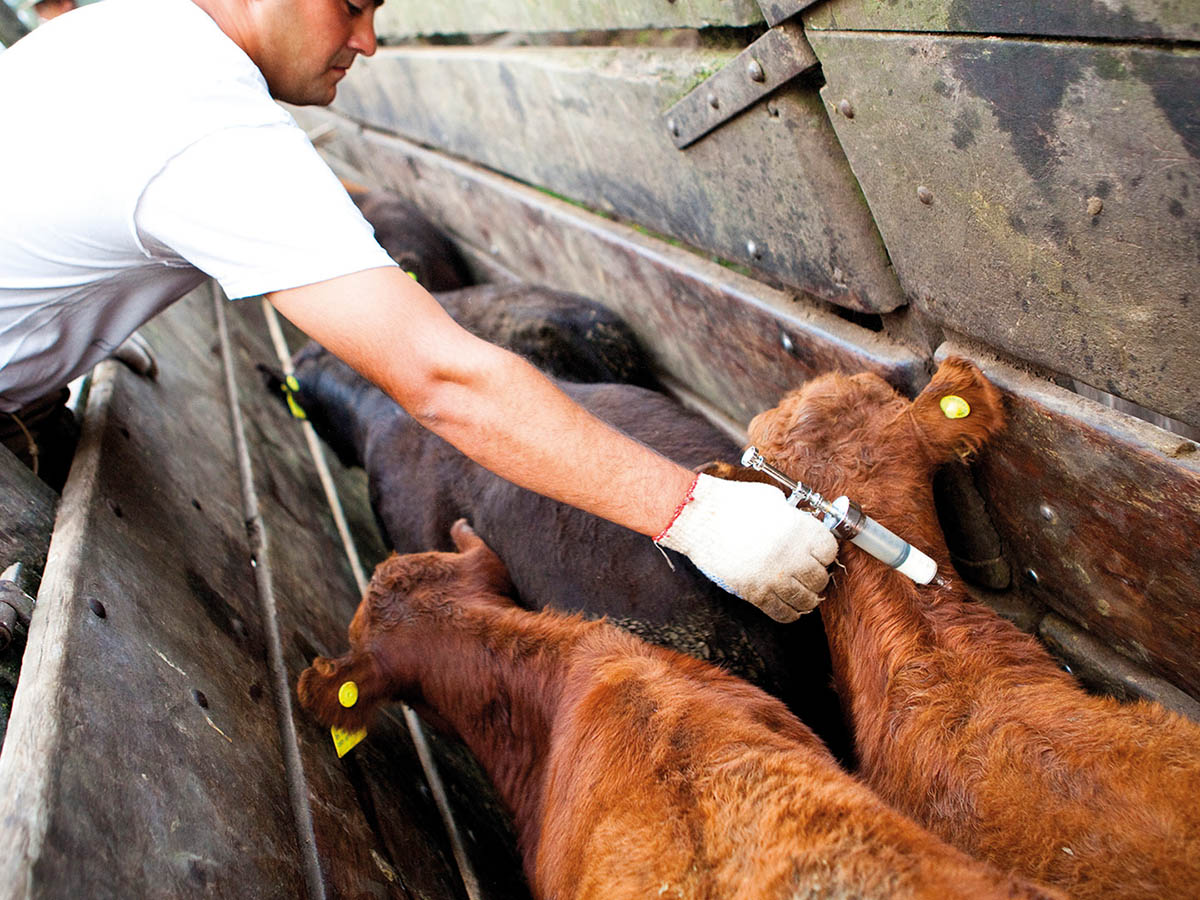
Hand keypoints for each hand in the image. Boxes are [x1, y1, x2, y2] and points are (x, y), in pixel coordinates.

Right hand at [655, 473, 838, 621]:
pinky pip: (783, 613)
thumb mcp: (774, 500)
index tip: (818, 553)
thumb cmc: (734, 503)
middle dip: (816, 576)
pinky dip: (790, 612)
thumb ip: (795, 517)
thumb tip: (806, 529)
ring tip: (799, 590)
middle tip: (808, 573)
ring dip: (806, 597)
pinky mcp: (755, 593)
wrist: (699, 518)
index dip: (824, 552)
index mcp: (801, 530)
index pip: (830, 551)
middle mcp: (792, 556)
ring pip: (806, 600)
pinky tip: (788, 604)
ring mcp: (774, 577)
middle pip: (820, 578)